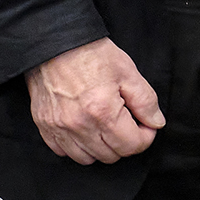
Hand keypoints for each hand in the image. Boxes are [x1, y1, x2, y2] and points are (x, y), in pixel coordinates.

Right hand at [27, 38, 163, 162]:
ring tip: (103, 126)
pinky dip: (76, 145)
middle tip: (125, 121)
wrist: (54, 40)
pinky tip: (83, 128)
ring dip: (100, 147)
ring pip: (88, 159)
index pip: (133, 146)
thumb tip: (155, 123)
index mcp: (103, 112)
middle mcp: (79, 125)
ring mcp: (59, 127)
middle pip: (112, 156)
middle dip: (124, 141)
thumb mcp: (127, 71)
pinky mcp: (44, 125)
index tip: (144, 124)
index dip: (145, 136)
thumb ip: (146, 101)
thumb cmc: (90, 52)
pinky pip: (64, 151)